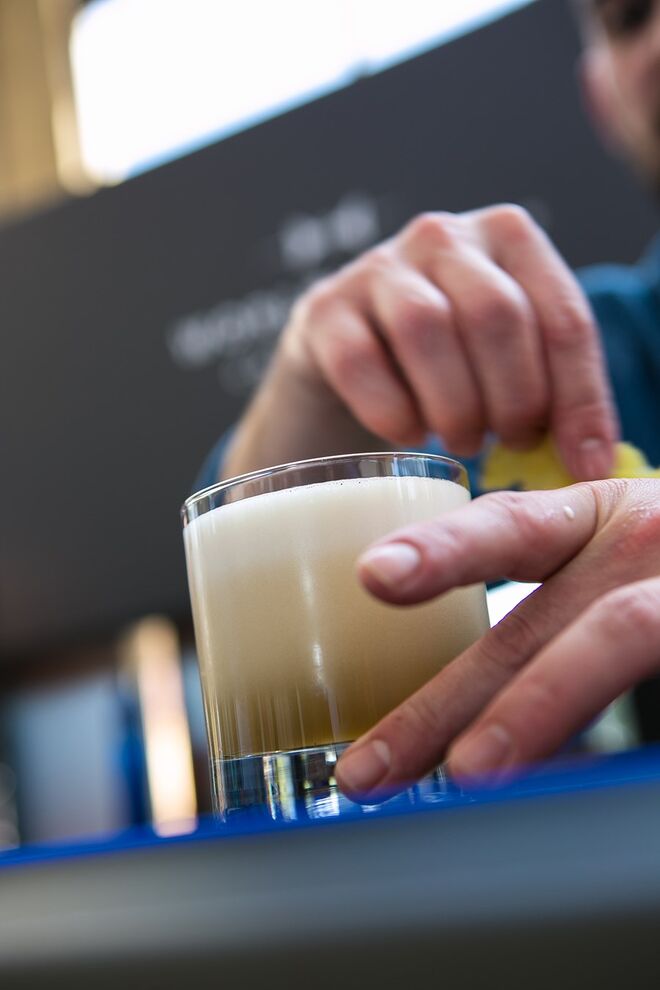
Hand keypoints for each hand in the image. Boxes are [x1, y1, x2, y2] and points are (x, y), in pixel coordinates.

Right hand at [224, 206, 617, 479]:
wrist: (352, 354)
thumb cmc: (448, 360)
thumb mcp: (510, 360)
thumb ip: (553, 393)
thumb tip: (592, 462)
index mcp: (509, 236)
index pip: (562, 314)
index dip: (579, 397)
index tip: (582, 462)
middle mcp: (443, 236)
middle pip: (496, 314)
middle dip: (513, 398)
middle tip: (511, 443)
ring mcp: (377, 266)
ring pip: (427, 328)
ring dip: (454, 405)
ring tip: (464, 441)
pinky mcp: (324, 310)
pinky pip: (360, 362)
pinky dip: (392, 411)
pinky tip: (410, 434)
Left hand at [335, 479, 659, 797]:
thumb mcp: (615, 548)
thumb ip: (548, 600)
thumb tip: (453, 693)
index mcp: (599, 519)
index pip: (510, 528)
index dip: (444, 550)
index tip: (373, 577)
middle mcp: (640, 547)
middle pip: (533, 625)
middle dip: (442, 701)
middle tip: (365, 768)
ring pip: (608, 644)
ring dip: (533, 711)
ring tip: (468, 771)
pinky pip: (655, 699)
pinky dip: (614, 738)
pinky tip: (554, 779)